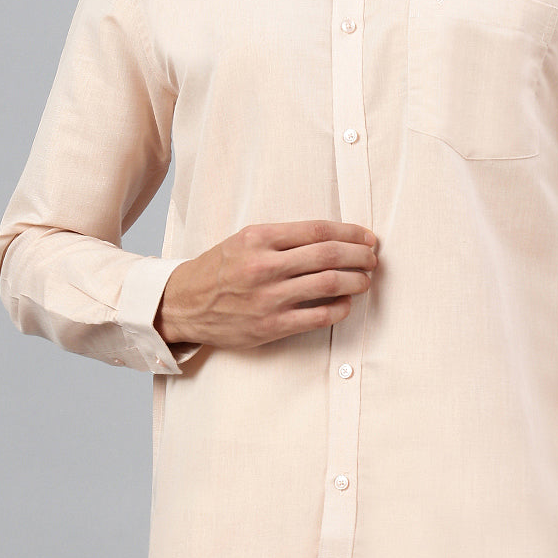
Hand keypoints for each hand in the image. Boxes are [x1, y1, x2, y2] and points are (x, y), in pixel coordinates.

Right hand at [155, 220, 377, 348]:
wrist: (184, 304)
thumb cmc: (220, 269)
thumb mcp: (245, 240)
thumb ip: (284, 237)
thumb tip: (332, 238)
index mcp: (259, 238)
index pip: (319, 231)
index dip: (351, 232)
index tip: (367, 236)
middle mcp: (264, 266)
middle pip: (329, 255)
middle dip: (360, 255)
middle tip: (373, 257)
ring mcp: (268, 298)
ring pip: (328, 284)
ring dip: (356, 280)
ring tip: (364, 279)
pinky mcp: (270, 326)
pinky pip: (318, 317)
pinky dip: (340, 309)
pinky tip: (346, 304)